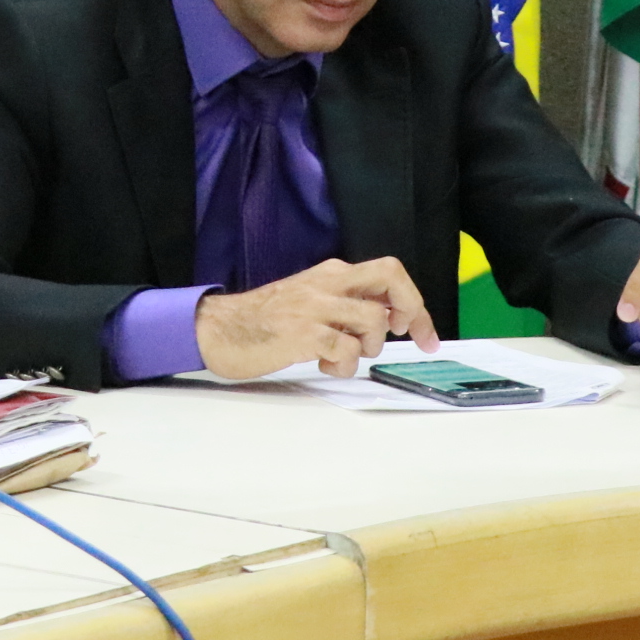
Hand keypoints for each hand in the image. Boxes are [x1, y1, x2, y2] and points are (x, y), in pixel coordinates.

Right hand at [195, 257, 439, 380]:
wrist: (217, 329)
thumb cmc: (263, 321)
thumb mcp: (309, 300)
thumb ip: (345, 303)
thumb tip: (388, 318)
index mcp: (331, 273)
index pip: (389, 273)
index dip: (414, 303)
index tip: (423, 332)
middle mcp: (327, 283)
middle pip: (391, 277)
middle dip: (412, 308)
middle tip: (407, 335)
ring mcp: (314, 306)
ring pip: (373, 319)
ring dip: (370, 346)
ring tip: (344, 357)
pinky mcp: (301, 333)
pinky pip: (346, 350)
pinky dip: (345, 366)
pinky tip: (326, 366)